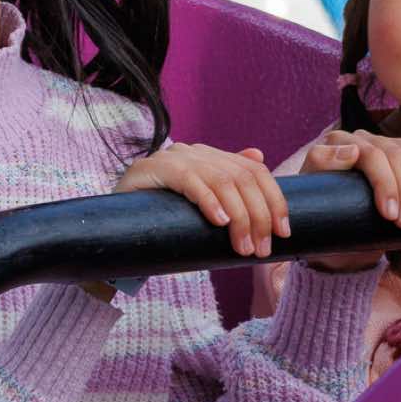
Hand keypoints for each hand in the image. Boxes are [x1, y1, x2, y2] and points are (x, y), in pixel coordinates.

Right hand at [116, 145, 290, 258]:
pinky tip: (218, 221)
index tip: (284, 232)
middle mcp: (195, 152)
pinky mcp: (152, 169)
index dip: (274, 200)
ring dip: (239, 217)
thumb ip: (227, 186)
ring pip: (221, 180)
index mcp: (211, 157)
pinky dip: (208, 200)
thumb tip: (259, 156)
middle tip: (261, 249)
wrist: (116, 227)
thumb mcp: (203, 207)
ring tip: (243, 247)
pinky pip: (189, 180)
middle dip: (258, 216)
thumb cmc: (165, 220)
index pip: (255, 171)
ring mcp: (173, 157)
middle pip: (242, 177)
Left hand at [297, 130, 400, 271]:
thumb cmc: (320, 214)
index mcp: (336, 144)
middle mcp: (361, 139)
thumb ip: (321, 165)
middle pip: (394, 155)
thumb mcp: (312, 197)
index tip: (389, 215)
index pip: (369, 155)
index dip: (385, 183)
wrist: (334, 229)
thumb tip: (351, 151)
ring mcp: (383, 144)